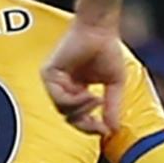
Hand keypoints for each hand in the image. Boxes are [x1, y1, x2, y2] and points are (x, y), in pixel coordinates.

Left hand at [43, 20, 128, 136]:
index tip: (105, 132)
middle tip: (100, 126)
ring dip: (82, 110)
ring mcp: (55, 81)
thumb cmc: (108, 51)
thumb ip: (112, 106)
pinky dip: (75, 101)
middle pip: (69, 117)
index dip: (91, 127)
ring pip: (63, 110)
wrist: (100, 30)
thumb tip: (112, 130)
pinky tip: (89, 94)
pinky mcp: (49, 74)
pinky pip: (59, 98)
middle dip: (86, 125)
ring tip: (97, 99)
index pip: (79, 117)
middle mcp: (63, 87)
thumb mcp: (114, 84)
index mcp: (77, 90)